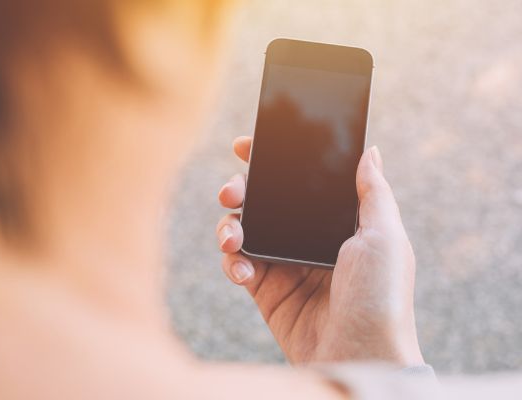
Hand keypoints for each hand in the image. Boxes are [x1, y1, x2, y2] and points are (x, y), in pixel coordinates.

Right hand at [216, 136, 423, 365]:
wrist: (362, 355)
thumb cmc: (383, 297)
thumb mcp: (386, 237)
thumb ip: (373, 192)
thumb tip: (369, 151)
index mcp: (337, 222)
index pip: (301, 182)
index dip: (273, 162)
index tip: (248, 146)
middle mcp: (308, 238)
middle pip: (265, 201)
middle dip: (241, 190)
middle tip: (231, 192)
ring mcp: (286, 264)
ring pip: (245, 229)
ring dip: (229, 226)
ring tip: (232, 236)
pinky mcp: (267, 291)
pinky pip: (238, 265)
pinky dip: (231, 262)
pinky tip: (241, 268)